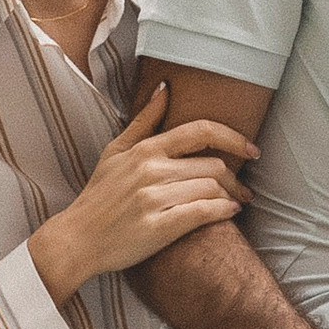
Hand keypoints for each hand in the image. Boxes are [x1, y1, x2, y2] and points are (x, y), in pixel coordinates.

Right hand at [27, 87, 254, 303]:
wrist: (77, 239)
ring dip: (232, 196)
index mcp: (145, 150)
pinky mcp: (158, 227)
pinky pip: (203, 213)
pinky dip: (223, 211)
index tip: (251, 148)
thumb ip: (144, 120)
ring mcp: (154, 199)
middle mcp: (151, 170)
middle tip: (245, 188)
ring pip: (212, 188)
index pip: (200, 132)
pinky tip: (229, 213)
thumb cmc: (99, 196)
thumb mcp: (115, 151)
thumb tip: (166, 88)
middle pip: (213, 165)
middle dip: (237, 178)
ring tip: (236, 202)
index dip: (233, 138)